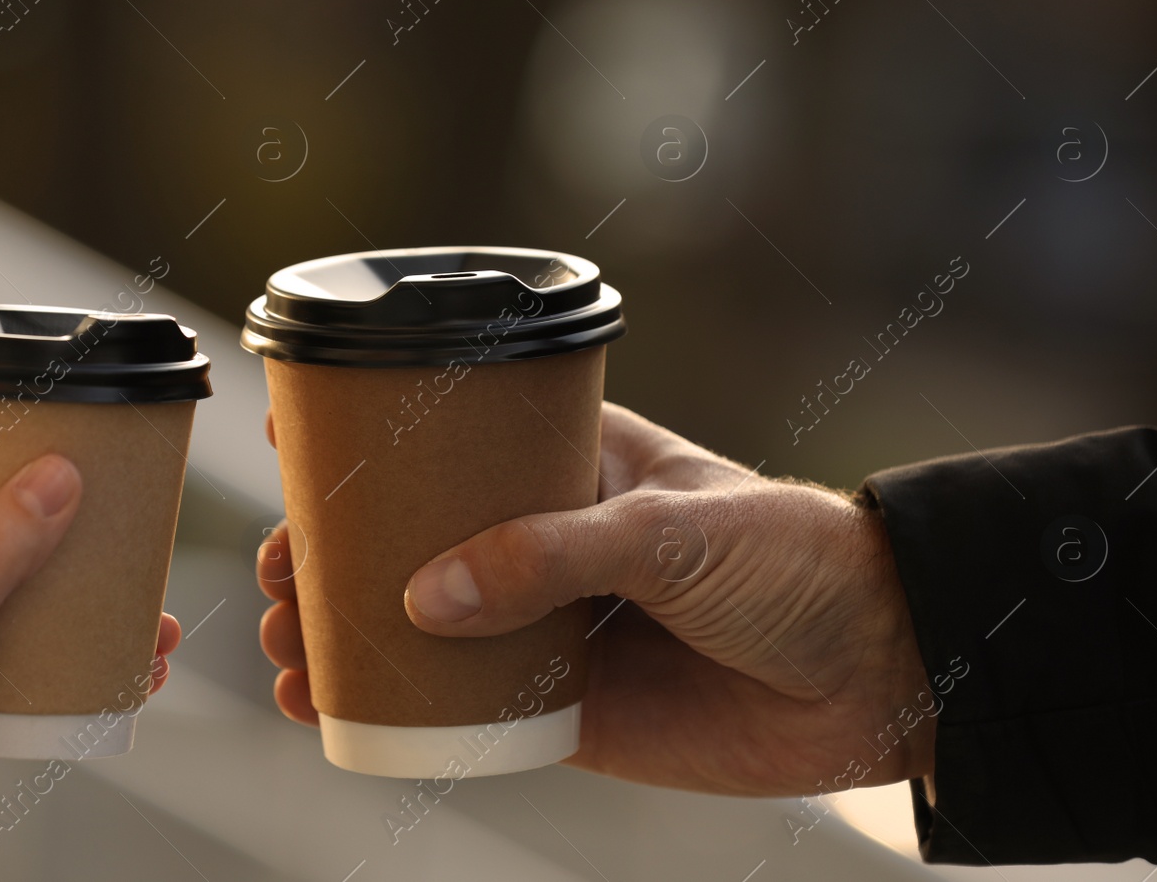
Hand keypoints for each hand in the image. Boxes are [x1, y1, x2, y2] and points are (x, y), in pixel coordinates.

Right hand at [258, 402, 931, 797]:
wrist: (878, 673)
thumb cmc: (791, 558)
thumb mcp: (670, 528)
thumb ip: (551, 555)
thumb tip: (423, 600)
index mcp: (573, 466)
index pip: (453, 442)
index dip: (371, 442)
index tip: (290, 446)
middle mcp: (549, 544)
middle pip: (414, 542)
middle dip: (333, 556)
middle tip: (278, 575)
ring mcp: (552, 628)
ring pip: (424, 629)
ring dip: (344, 635)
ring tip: (283, 645)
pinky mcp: (567, 711)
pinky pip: (462, 713)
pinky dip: (393, 714)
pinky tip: (330, 714)